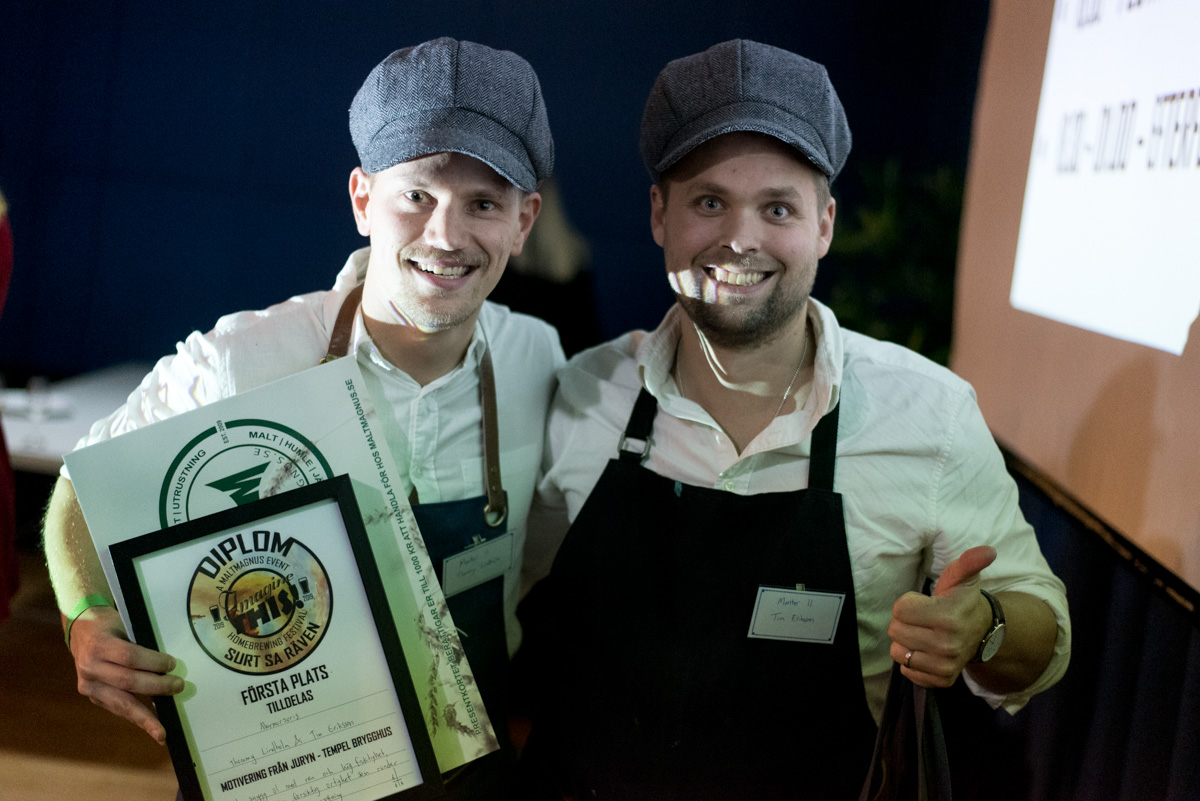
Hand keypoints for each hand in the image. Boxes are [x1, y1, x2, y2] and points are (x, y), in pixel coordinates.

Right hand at [68, 605, 183, 743]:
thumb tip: (170, 663)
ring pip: (120, 703)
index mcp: (99, 645)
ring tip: (161, 731)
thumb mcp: (124, 623)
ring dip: (144, 717)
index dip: (153, 662)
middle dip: (156, 687)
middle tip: (179, 687)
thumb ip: (141, 642)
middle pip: (127, 681)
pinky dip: (136, 716)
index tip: (173, 664)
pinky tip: (150, 726)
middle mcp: (90, 667)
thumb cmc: (110, 625)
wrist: (81, 630)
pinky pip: (116, 708)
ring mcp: (88, 685)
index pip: (129, 656)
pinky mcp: (91, 696)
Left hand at [887, 546, 995, 687]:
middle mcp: (947, 645)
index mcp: (948, 617)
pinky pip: (906, 671)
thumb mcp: (963, 578)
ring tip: (924, 634)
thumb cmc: (962, 601)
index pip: (899, 608)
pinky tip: (927, 651)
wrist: (981, 633)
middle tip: (924, 619)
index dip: (909, 602)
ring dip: (906, 642)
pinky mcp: (941, 680)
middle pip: (895, 630)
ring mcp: (944, 665)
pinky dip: (912, 661)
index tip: (926, 603)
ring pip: (898, 652)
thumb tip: (988, 551)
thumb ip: (969, 562)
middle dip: (905, 621)